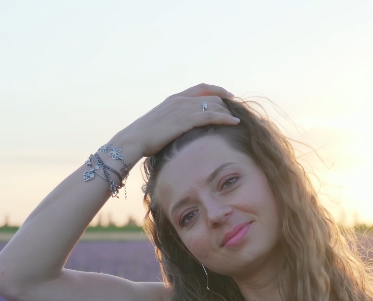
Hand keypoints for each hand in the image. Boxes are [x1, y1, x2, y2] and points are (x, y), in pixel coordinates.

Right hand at [116, 83, 240, 158]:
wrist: (133, 140)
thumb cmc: (144, 138)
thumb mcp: (160, 125)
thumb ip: (172, 122)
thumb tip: (179, 131)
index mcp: (173, 99)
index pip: (200, 88)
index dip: (216, 90)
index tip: (227, 95)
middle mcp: (180, 100)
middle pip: (210, 96)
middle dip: (226, 102)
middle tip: (237, 109)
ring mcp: (183, 109)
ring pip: (213, 105)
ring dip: (228, 111)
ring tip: (239, 117)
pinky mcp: (186, 120)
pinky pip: (211, 116)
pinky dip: (225, 118)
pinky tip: (235, 122)